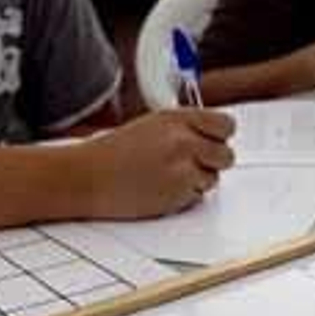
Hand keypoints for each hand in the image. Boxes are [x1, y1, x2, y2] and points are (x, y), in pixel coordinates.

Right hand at [77, 109, 235, 217]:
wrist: (88, 177)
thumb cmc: (112, 153)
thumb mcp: (151, 126)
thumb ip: (184, 128)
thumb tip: (210, 138)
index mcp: (176, 118)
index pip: (226, 125)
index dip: (221, 136)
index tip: (213, 141)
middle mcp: (183, 140)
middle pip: (226, 155)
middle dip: (212, 162)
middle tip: (192, 164)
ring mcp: (182, 168)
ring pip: (213, 178)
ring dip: (197, 181)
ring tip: (168, 177)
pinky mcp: (177, 194)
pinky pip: (198, 197)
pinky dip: (184, 196)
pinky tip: (161, 189)